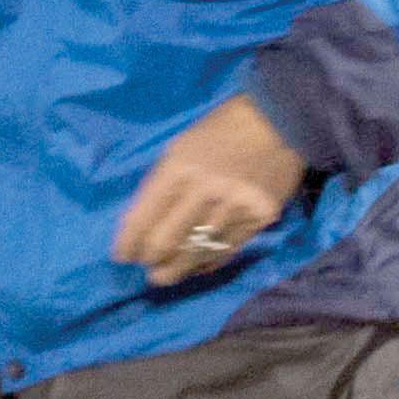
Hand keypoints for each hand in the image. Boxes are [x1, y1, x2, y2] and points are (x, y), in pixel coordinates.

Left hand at [108, 92, 308, 283]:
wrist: (276, 121)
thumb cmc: (218, 132)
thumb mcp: (179, 149)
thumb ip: (162, 186)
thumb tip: (144, 226)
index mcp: (177, 168)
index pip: (142, 217)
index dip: (128, 242)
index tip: (122, 256)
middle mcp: (204, 189)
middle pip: (167, 241)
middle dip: (151, 260)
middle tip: (146, 269)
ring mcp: (235, 205)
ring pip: (197, 251)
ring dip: (177, 269)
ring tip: (164, 277)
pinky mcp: (260, 217)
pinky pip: (227, 250)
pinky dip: (208, 262)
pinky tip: (197, 266)